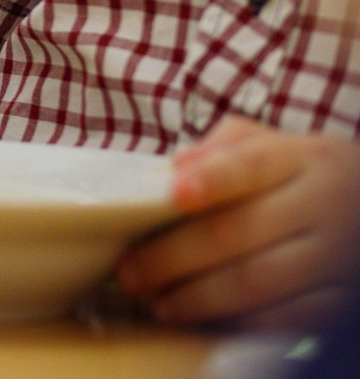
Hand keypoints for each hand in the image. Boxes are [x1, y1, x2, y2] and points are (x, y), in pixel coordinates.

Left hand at [118, 118, 359, 330]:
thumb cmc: (300, 175)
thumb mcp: (273, 146)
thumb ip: (222, 149)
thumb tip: (173, 168)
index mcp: (303, 158)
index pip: (252, 164)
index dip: (211, 180)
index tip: (171, 195)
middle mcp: (326, 204)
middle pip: (240, 231)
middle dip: (175, 256)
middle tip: (131, 274)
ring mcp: (339, 255)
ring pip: (259, 280)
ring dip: (200, 298)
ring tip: (160, 305)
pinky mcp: (345, 297)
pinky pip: (289, 317)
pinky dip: (243, 323)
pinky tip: (209, 322)